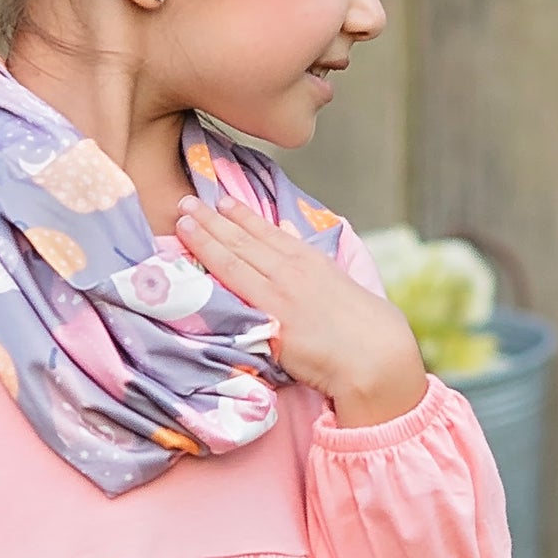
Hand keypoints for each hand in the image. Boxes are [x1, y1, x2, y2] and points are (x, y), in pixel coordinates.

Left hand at [174, 196, 427, 428]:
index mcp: (311, 261)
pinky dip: (214, 272)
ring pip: (233, 259)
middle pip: (244, 240)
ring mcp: (279, 295)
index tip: (221, 200)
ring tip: (182, 219)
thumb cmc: (366, 331)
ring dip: (205, 237)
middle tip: (186, 200)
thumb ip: (313, 266)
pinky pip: (235, 292)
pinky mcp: (270, 321)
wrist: (375, 358)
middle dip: (213, 219)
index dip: (241, 215)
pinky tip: (194, 261)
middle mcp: (292, 272)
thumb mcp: (341, 286)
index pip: (268, 232)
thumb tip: (292, 241)